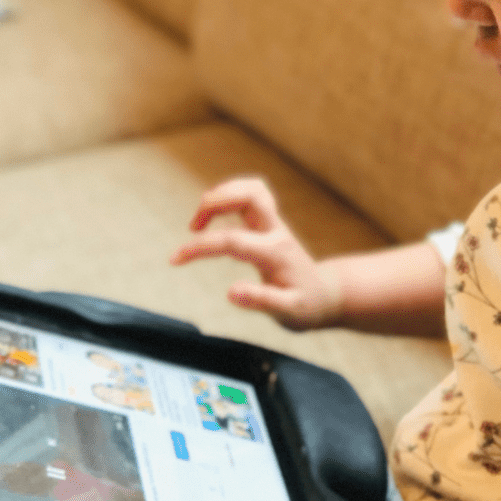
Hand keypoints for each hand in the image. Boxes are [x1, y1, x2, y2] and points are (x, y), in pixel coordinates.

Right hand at [170, 177, 343, 329]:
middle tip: (193, 226)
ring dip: (222, 193)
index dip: (200, 247)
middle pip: (250, 194)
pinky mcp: (271, 223)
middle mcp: (276, 232)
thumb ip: (261, 301)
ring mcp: (275, 224)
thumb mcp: (289, 312)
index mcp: (275, 254)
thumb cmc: (306, 306)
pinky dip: (229, 196)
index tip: (175, 259)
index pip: (232, 240)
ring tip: (200, 220)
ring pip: (252, 188)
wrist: (326, 296)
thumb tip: (231, 292)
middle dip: (216, 201)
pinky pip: (252, 194)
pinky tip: (215, 215)